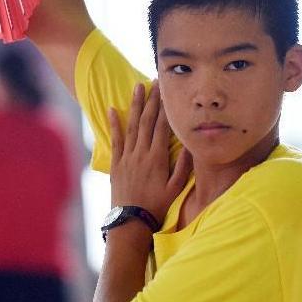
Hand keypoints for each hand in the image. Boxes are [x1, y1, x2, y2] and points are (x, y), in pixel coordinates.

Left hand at [108, 81, 191, 223]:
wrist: (131, 220)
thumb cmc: (157, 206)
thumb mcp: (176, 188)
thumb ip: (183, 165)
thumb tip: (190, 143)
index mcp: (157, 158)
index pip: (161, 126)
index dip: (165, 107)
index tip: (168, 91)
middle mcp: (141, 153)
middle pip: (147, 121)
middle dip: (152, 99)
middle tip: (155, 81)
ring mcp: (127, 157)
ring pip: (131, 126)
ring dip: (134, 105)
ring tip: (137, 87)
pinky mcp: (116, 163)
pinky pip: (115, 140)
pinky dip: (114, 124)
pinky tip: (112, 110)